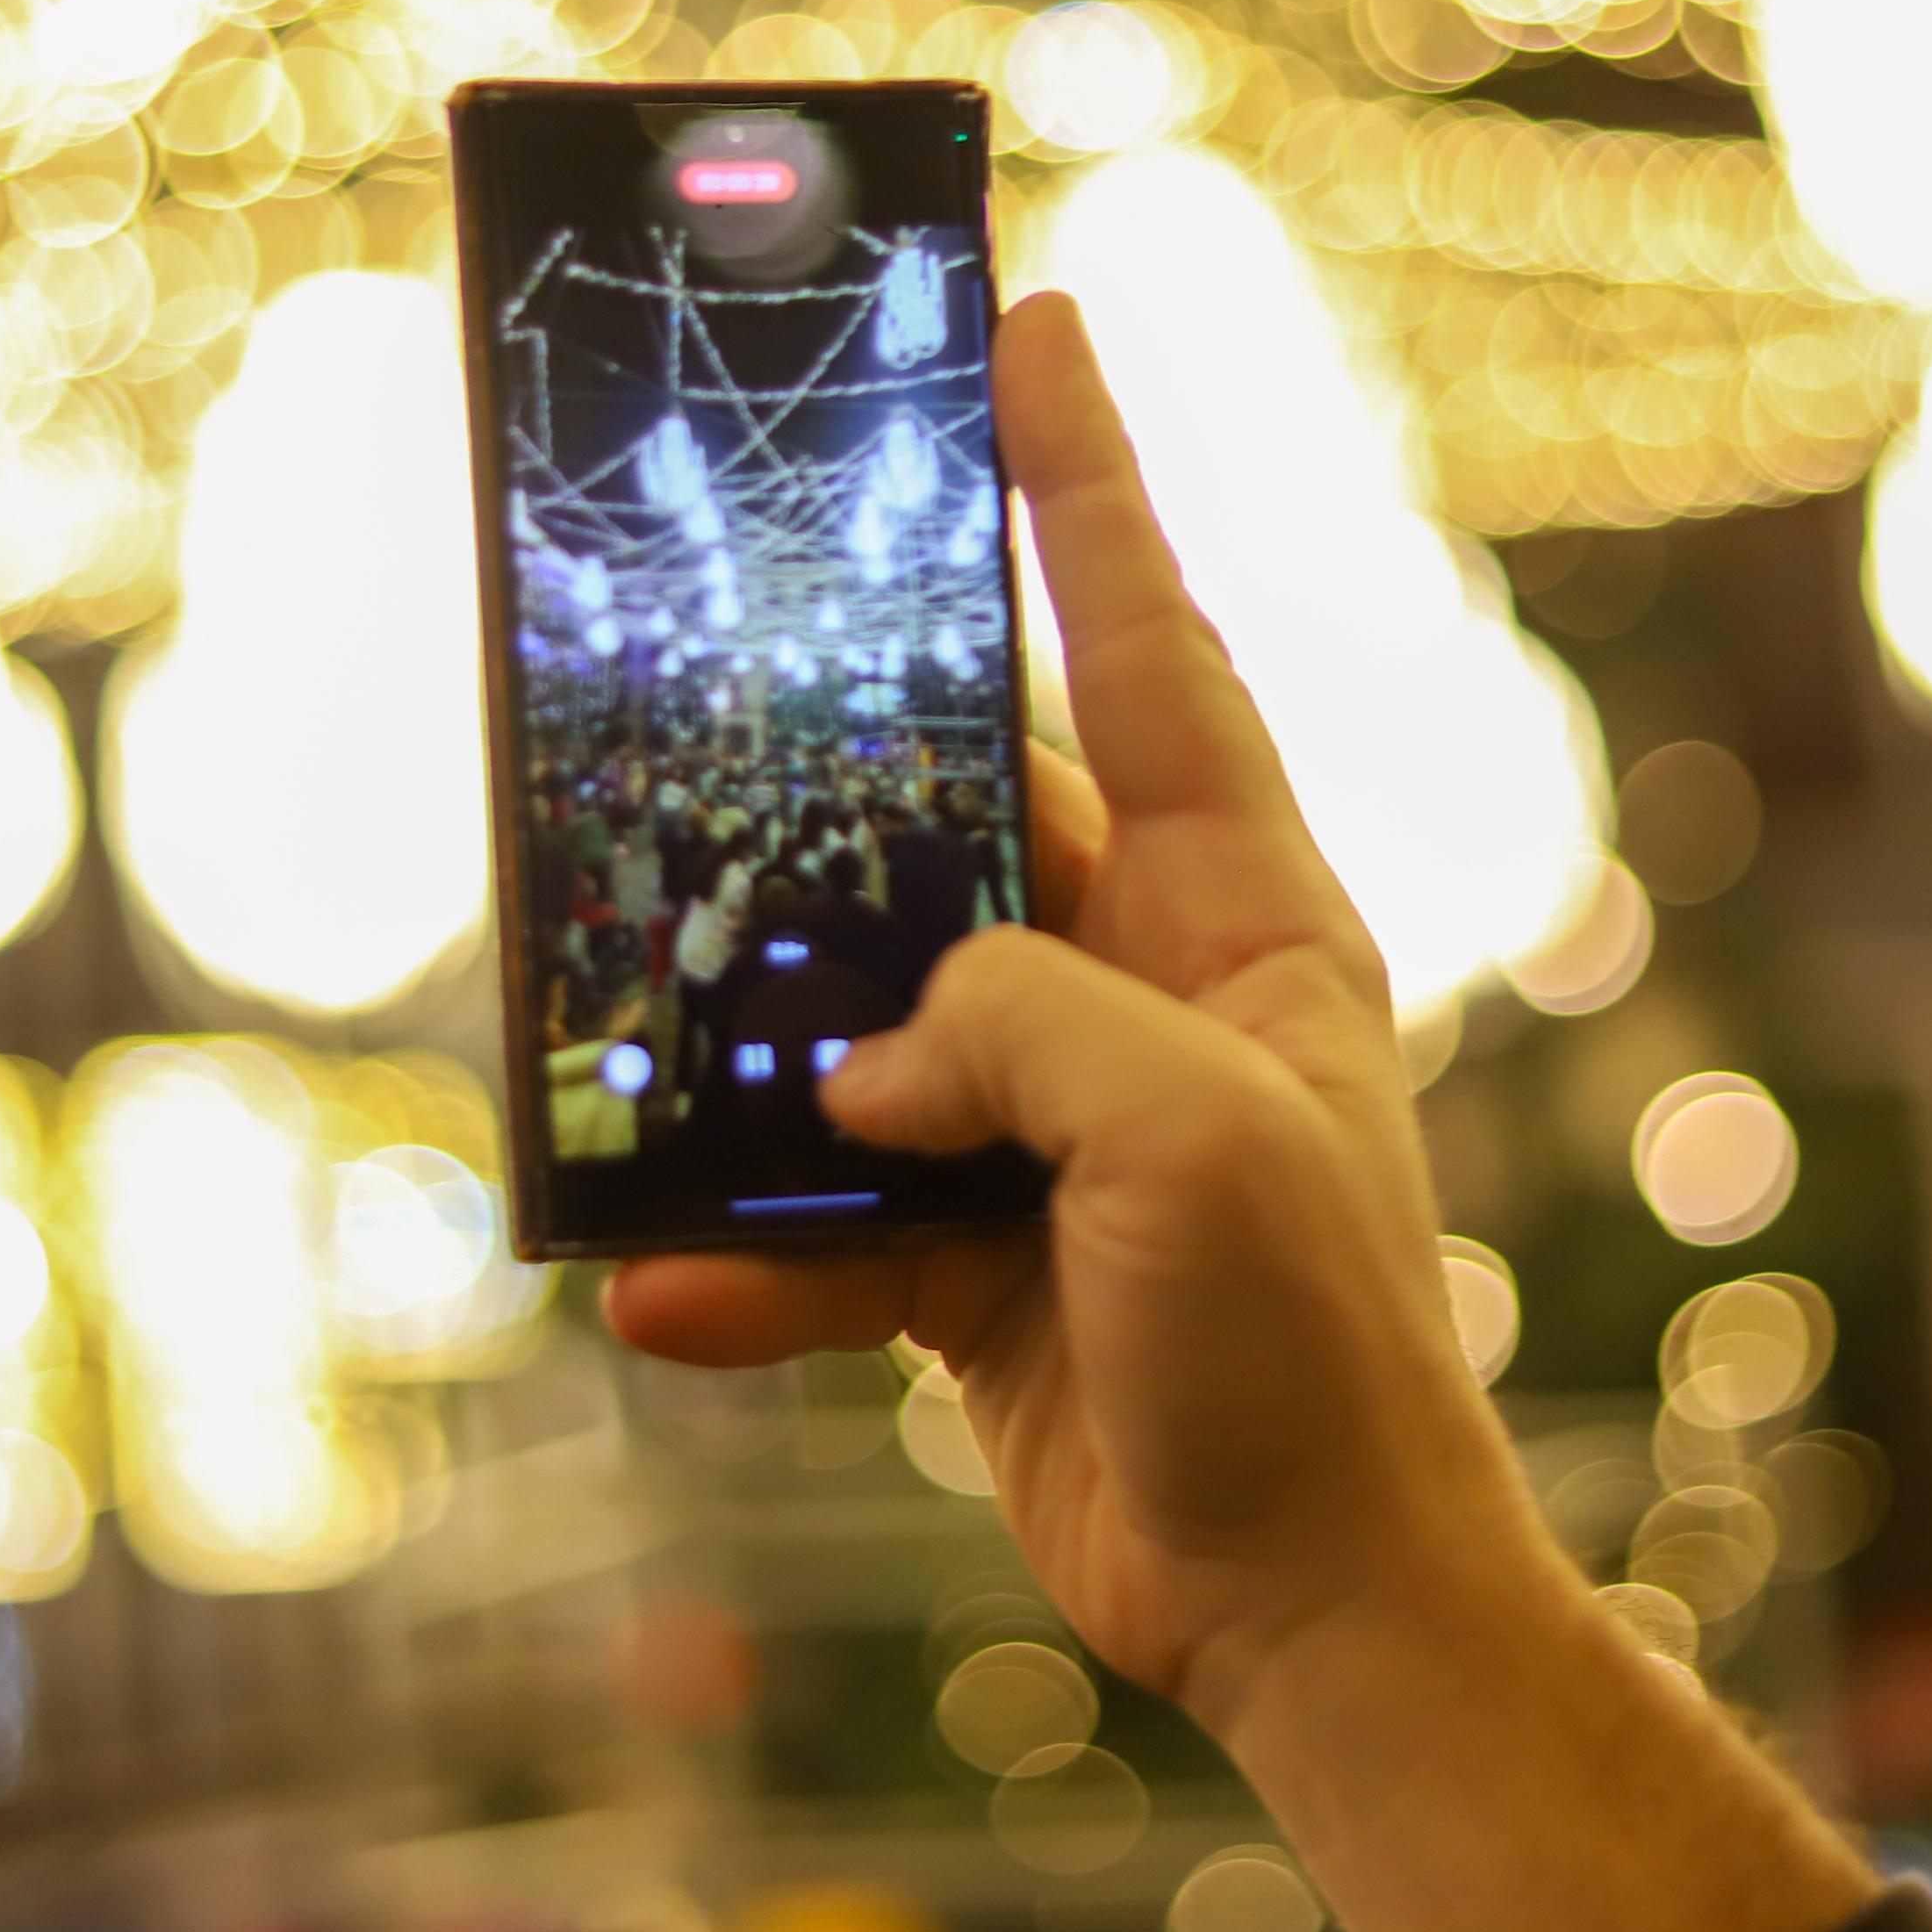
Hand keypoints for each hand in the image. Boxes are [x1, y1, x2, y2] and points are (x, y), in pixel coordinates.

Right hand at [605, 292, 1557, 1728]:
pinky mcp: (972, 1252)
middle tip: (697, 662)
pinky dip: (740, 1257)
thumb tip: (861, 1063)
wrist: (1314, 1607)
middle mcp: (1142, 990)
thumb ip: (1018, 1031)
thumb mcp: (1191, 1144)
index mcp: (1241, 914)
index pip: (1157, 649)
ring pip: (855, 1018)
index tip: (1036, 324)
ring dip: (742, 1049)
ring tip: (617, 1033)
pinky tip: (660, 1289)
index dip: (1090, 486)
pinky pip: (820, 1215)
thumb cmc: (1314, 1354)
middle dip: (830, 767)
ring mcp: (1048, 1120)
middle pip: (958, 823)